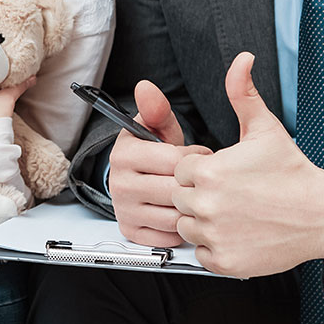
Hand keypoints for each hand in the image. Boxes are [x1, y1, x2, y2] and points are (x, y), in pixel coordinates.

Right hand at [106, 79, 212, 246]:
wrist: (136, 177)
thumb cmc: (152, 152)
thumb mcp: (155, 127)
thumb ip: (157, 109)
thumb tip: (146, 86)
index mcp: (124, 155)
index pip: (173, 161)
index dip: (196, 158)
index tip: (200, 156)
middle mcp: (119, 184)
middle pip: (174, 191)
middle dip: (196, 184)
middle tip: (203, 177)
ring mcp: (124, 210)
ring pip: (173, 216)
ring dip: (191, 208)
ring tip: (196, 194)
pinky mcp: (131, 231)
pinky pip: (167, 236)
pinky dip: (182, 228)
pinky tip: (184, 213)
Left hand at [171, 52, 323, 278]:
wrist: (323, 216)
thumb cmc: (292, 173)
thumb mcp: (265, 128)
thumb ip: (243, 93)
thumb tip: (241, 60)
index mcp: (207, 171)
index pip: (181, 169)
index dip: (202, 169)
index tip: (225, 173)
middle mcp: (205, 205)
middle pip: (180, 197)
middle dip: (200, 194)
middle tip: (232, 193)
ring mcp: (214, 236)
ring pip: (187, 226)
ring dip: (204, 220)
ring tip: (234, 212)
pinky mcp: (223, 262)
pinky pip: (201, 252)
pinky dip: (214, 246)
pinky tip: (237, 232)